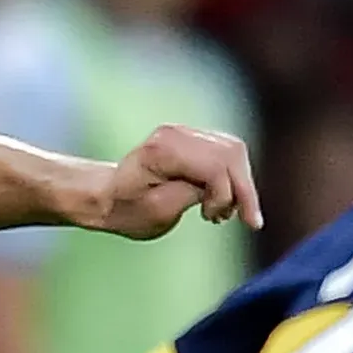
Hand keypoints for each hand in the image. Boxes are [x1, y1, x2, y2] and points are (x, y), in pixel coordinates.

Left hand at [85, 125, 262, 240]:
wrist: (108, 197)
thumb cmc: (127, 209)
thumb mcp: (160, 211)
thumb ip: (195, 194)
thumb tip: (226, 188)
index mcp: (163, 150)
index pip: (215, 166)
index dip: (229, 195)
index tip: (221, 220)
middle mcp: (176, 133)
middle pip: (231, 154)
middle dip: (243, 189)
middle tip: (244, 221)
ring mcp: (184, 132)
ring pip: (233, 151)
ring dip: (239, 184)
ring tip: (223, 213)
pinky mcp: (191, 138)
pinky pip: (225, 152)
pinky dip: (230, 177)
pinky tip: (219, 201)